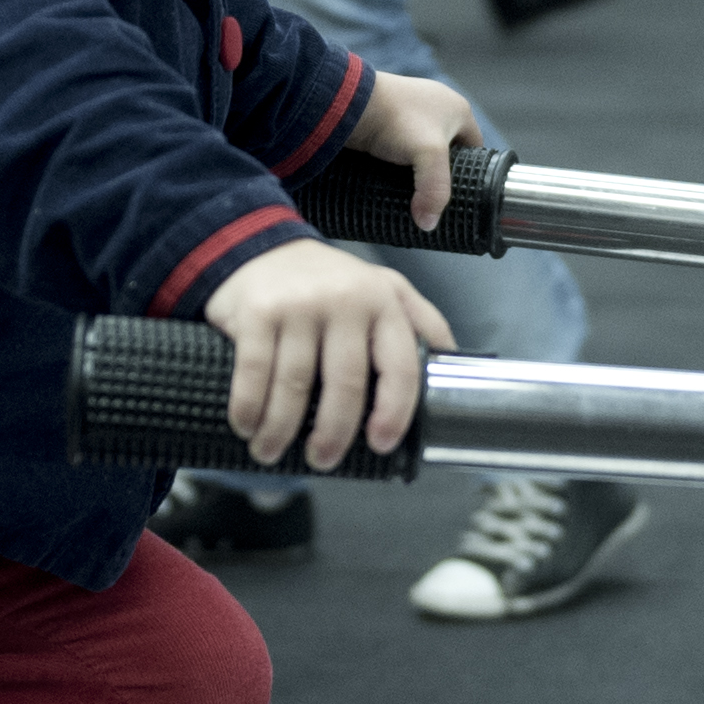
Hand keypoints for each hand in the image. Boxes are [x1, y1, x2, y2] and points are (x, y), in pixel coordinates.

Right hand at [204, 238, 455, 470]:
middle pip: (345, 385)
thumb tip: (456, 367)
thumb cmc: (327, 281)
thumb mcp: (384, 288)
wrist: (261, 244)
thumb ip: (421, 322)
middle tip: (322, 459)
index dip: (394, 413)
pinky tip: (247, 425)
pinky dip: (248, 408)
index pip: (401, 367)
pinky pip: (254, 372)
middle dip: (333, 434)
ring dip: (280, 430)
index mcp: (384, 303)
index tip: (381, 444)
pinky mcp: (258, 311)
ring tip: (271, 451)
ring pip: (295, 386)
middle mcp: (346, 301)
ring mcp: (299, 306)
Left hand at [348, 70, 486, 231]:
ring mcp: (409, 112)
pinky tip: (389, 178)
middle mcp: (436, 106)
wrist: (348, 102)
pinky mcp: (385, 119)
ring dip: (415, 171)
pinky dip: (395, 163)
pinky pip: (398, 147)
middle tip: (432, 198)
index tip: (459, 195)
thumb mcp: (429, 155)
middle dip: (439, 175)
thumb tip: (428, 223)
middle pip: (446, 152)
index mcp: (457, 109)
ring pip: (420, 151)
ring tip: (409, 194)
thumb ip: (435, 191)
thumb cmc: (396, 120)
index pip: (475, 149)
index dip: (472, 173)